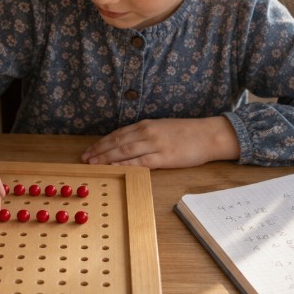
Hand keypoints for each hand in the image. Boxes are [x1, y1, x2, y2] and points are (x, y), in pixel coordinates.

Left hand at [81, 116, 239, 168]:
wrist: (209, 135)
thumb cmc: (187, 133)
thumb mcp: (162, 128)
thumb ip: (145, 135)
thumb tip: (128, 144)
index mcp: (146, 125)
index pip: (118, 134)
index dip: (102, 143)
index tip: (89, 150)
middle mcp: (147, 132)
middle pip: (117, 142)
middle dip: (99, 151)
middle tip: (84, 159)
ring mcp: (155, 145)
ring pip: (124, 151)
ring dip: (106, 158)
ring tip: (93, 164)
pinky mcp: (164, 157)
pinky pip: (140, 162)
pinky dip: (125, 165)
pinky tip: (114, 169)